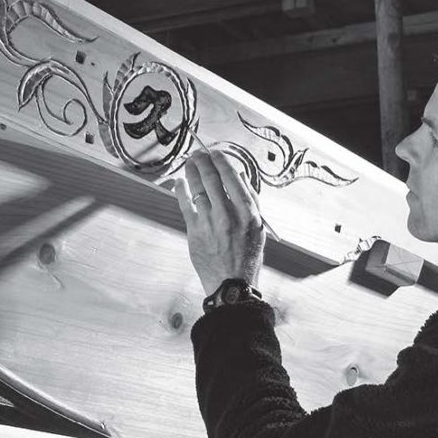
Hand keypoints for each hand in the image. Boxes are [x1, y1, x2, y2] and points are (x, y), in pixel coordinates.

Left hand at [174, 149, 265, 295]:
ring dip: (191, 171)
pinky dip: (181, 190)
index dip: (221, 161)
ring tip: (190, 163)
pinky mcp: (194, 231)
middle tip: (199, 153)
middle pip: (212, 178)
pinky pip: (185, 204)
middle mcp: (228, 214)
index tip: (216, 153)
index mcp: (247, 212)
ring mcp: (209, 222)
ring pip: (197, 188)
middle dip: (203, 161)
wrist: (231, 284)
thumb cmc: (247, 257)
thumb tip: (240, 177)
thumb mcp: (258, 228)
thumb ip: (251, 202)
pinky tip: (179, 181)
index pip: (232, 177)